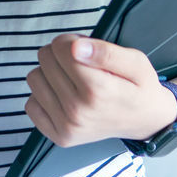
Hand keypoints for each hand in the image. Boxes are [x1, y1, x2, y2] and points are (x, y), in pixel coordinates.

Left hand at [24, 34, 176, 147]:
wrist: (145, 122)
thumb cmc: (140, 87)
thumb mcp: (136, 62)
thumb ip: (107, 52)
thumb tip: (76, 47)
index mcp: (98, 90)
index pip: (62, 47)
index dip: (72, 40)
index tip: (86, 48)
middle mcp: (79, 112)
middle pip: (46, 60)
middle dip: (62, 54)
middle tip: (82, 63)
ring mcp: (67, 127)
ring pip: (34, 78)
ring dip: (51, 72)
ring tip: (73, 78)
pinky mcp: (59, 136)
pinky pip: (31, 104)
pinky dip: (45, 95)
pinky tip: (65, 95)